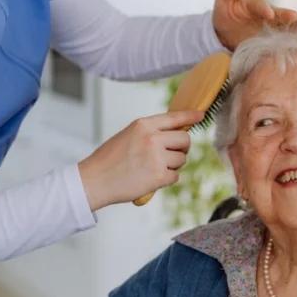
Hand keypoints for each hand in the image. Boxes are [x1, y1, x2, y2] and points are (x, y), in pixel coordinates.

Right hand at [77, 110, 204, 210]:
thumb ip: (149, 133)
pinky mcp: (159, 176)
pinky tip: (150, 179)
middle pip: (184, 139)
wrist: (95, 180)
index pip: (174, 117)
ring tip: (153, 168)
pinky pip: (175, 176)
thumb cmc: (108, 160)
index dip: (190, 116)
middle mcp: (152, 138)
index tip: (201, 115)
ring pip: (182, 159)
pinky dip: (166, 179)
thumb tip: (172, 134)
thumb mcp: (127, 135)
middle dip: (181, 148)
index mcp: (143, 125)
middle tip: (170, 154)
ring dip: (173, 165)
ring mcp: (157, 157)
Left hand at [212, 0, 296, 50]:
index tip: (269, 14)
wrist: (227, 34)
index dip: (265, 8)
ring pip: (287, 24)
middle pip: (279, 14)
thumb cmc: (225, 14)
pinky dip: (295, 37)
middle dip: (286, 15)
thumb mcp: (223, 0)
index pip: (260, 4)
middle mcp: (269, 13)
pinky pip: (286, 37)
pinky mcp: (275, 39)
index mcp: (255, 3)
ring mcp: (274, 26)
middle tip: (294, 17)